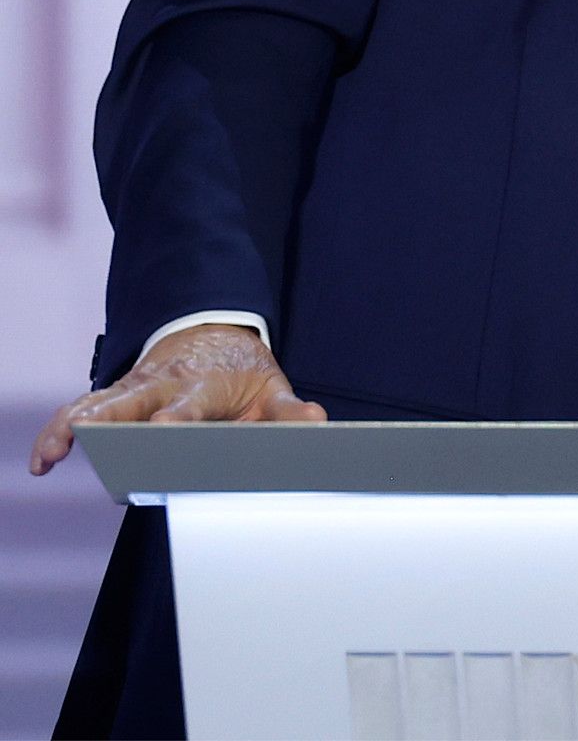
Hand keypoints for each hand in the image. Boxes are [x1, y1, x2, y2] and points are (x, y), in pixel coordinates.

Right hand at [27, 324, 324, 475]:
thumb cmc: (243, 374)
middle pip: (132, 401)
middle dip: (111, 420)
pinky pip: (82, 411)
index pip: (190, 402)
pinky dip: (59, 432)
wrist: (214, 335)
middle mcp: (163, 385)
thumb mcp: (272, 389)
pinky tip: (43, 461)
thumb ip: (289, 411)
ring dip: (72, 427)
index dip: (178, 416)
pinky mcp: (116, 398)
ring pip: (98, 404)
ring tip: (49, 456)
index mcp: (205, 385)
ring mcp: (135, 390)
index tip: (164, 428)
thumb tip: (315, 422)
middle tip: (90, 437)